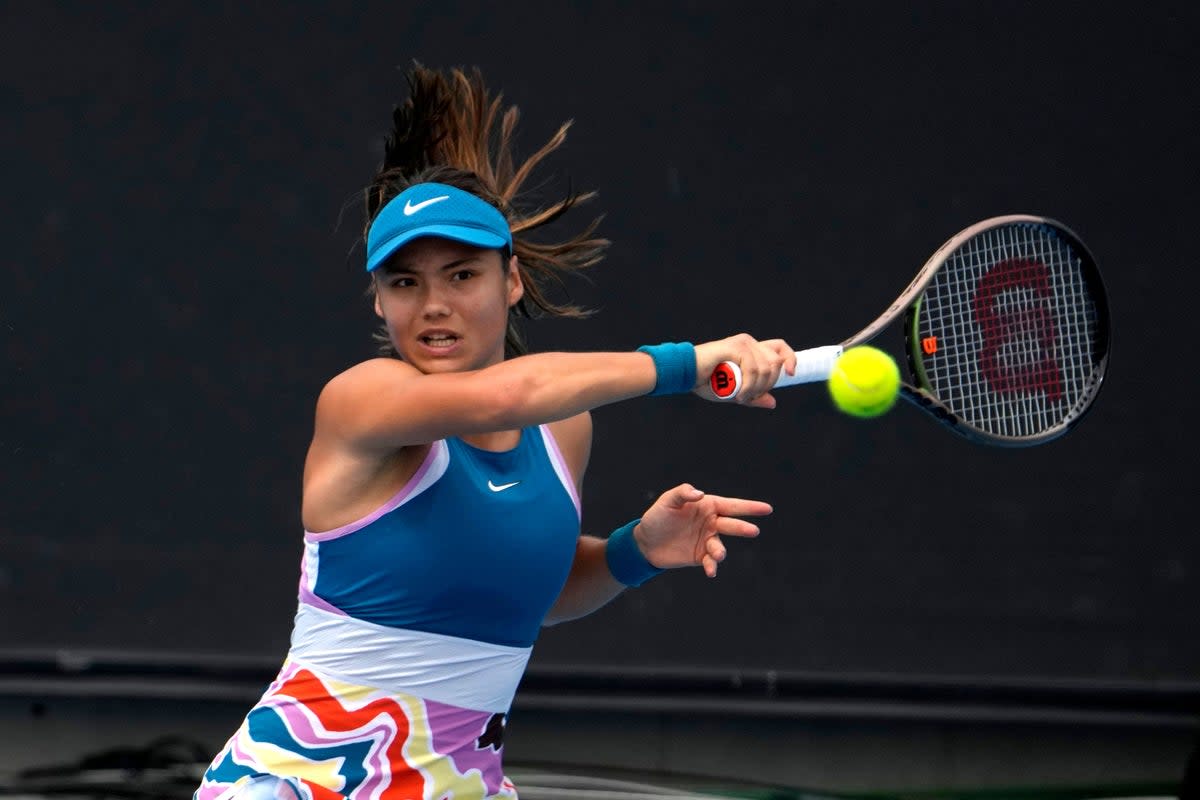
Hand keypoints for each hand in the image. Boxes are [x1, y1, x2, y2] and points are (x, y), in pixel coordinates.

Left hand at [635, 484, 771, 577]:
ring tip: (718, 555)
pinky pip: (710, 562)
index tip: (767, 509)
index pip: (732, 506)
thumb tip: (700, 494)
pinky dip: (712, 566)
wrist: (645, 542)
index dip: (750, 507)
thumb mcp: (667, 501)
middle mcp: (711, 523)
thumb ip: (683, 493)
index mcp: (707, 506)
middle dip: (743, 528)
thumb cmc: (657, 517)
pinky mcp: (700, 556)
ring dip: (721, 551)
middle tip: (753, 531)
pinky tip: (710, 571)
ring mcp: (707, 540)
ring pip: (720, 546)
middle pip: (731, 525)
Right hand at [692, 334, 795, 407]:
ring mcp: (743, 343)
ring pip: (766, 368)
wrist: (686, 374)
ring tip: (741, 397)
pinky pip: (753, 369)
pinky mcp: (735, 347)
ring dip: (756, 388)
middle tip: (750, 396)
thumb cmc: (706, 381)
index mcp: (752, 350)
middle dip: (768, 384)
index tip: (791, 374)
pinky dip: (748, 386)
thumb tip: (773, 402)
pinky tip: (738, 394)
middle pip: (776, 362)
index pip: (780, 348)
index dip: (791, 358)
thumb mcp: (736, 393)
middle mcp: (750, 343)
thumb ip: (754, 396)